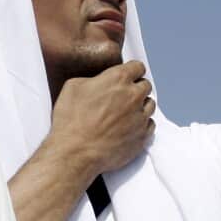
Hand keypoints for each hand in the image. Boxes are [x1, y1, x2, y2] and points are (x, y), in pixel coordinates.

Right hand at [48, 60, 155, 178]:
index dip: (131, 70)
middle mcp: (133, 96)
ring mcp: (140, 117)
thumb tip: (99, 82)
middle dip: (136, 88)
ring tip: (126, 113)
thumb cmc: (70, 121)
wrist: (74, 153)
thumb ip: (93, 80)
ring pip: (150, 105)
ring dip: (140, 106)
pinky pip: (150, 125)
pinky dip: (142, 124)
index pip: (137, 67)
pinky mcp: (142, 137)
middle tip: (123, 95)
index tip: (128, 75)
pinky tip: (129, 127)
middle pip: (146, 86)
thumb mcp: (73, 87)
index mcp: (117, 79)